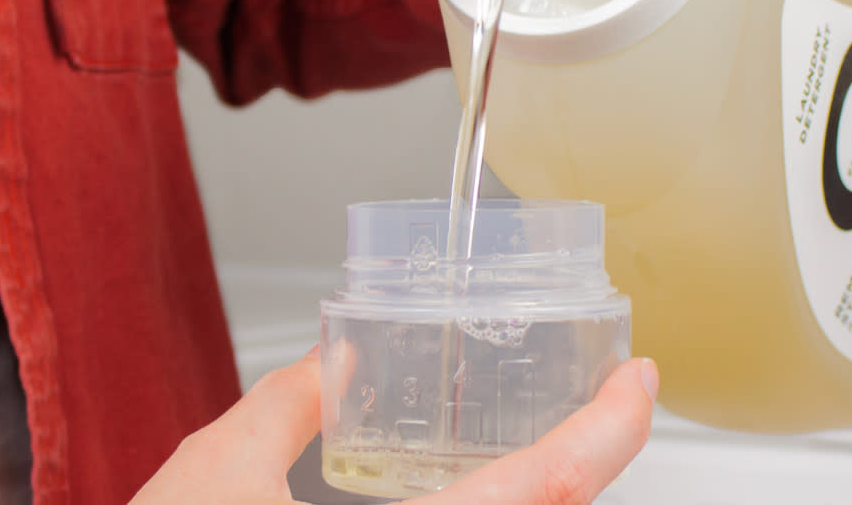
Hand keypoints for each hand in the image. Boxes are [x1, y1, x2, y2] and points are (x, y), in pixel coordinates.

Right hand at [131, 348, 659, 504]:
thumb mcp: (211, 479)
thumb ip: (282, 407)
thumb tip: (337, 359)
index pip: (550, 487)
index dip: (611, 427)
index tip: (640, 377)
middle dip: (591, 458)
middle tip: (607, 400)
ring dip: (552, 494)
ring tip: (562, 440)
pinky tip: (491, 492)